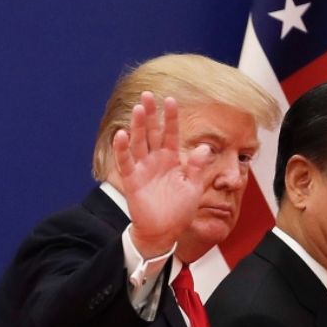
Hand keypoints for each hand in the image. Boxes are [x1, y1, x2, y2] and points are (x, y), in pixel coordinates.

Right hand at [113, 91, 206, 257]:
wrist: (165, 232)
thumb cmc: (179, 210)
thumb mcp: (193, 187)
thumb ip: (196, 168)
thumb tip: (204, 148)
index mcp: (172, 159)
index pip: (171, 133)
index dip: (170, 117)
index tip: (170, 99)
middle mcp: (156, 160)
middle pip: (152, 133)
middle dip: (150, 114)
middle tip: (147, 95)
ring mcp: (143, 169)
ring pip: (139, 143)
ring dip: (138, 126)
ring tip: (138, 109)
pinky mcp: (133, 181)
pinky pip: (126, 163)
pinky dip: (122, 149)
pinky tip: (121, 134)